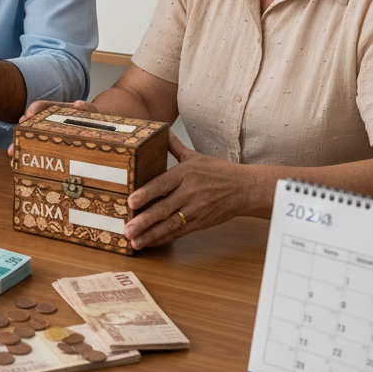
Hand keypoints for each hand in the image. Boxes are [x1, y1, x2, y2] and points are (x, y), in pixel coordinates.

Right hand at [10, 99, 94, 154]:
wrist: (98, 131)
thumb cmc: (92, 121)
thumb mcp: (92, 113)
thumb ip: (87, 109)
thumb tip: (78, 105)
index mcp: (55, 111)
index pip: (40, 107)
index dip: (32, 111)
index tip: (27, 117)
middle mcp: (47, 122)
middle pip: (30, 127)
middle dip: (20, 136)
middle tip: (12, 146)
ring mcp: (47, 135)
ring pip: (30, 141)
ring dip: (21, 150)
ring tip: (14, 161)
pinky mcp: (52, 148)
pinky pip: (38, 152)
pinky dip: (30, 160)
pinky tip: (24, 168)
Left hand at [124, 134, 255, 249]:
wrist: (245, 188)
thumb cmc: (218, 171)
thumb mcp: (194, 156)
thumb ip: (173, 145)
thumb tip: (159, 128)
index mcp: (185, 173)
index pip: (162, 184)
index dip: (146, 193)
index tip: (130, 201)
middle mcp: (190, 192)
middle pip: (164, 207)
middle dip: (144, 220)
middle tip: (127, 228)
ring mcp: (196, 209)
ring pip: (170, 224)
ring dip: (151, 234)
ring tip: (134, 241)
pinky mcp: (201, 222)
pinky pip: (179, 232)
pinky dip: (163, 238)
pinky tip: (149, 242)